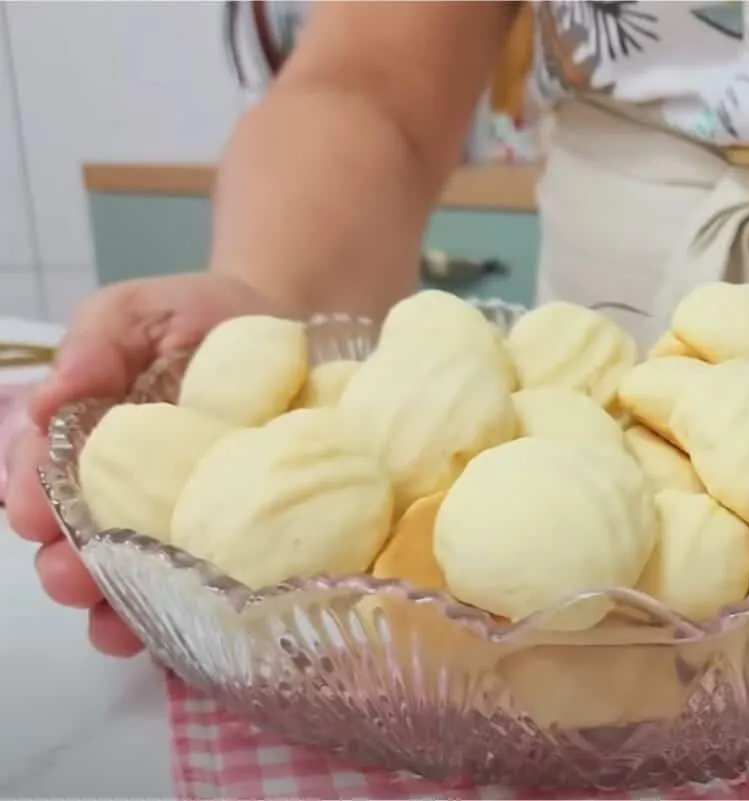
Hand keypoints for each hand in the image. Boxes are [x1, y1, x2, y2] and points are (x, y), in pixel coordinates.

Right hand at [5, 272, 281, 656]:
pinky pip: (199, 603)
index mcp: (81, 443)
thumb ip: (95, 342)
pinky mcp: (228, 551)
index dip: (30, 498)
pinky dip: (185, 633)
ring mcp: (171, 530)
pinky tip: (184, 649)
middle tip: (73, 578)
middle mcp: (115, 496)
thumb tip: (46, 401)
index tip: (35, 512)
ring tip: (117, 627)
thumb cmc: (202, 319)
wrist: (290, 334)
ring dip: (115, 612)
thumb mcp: (139, 311)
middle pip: (73, 546)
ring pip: (128, 586)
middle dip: (65, 569)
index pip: (36, 477)